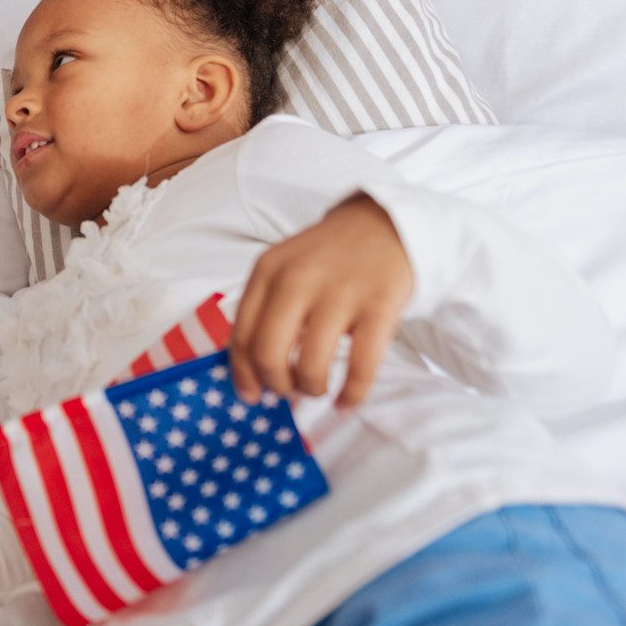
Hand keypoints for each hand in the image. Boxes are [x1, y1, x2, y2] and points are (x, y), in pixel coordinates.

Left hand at [230, 193, 412, 408]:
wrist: (383, 224)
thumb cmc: (327, 257)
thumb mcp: (284, 268)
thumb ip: (264, 309)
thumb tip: (251, 372)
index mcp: (267, 271)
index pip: (241, 335)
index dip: (243, 374)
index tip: (252, 395)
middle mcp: (298, 279)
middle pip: (268, 354)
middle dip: (276, 385)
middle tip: (288, 392)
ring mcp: (340, 292)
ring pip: (311, 366)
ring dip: (311, 389)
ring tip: (317, 388)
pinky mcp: (380, 306)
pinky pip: (360, 367)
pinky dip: (351, 395)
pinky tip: (346, 401)